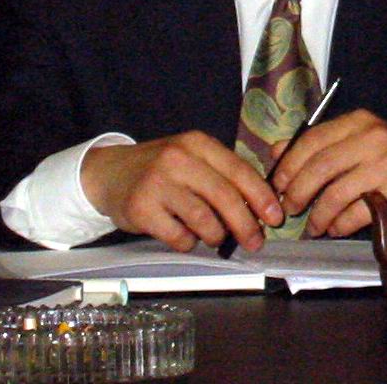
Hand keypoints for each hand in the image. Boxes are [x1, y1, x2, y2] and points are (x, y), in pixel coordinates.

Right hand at [81, 132, 282, 252]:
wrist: (111, 173)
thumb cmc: (161, 169)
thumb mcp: (192, 159)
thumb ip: (221, 176)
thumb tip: (259, 206)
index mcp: (197, 143)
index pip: (239, 170)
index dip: (261, 197)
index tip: (275, 218)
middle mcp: (178, 158)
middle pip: (225, 196)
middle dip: (246, 224)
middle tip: (255, 242)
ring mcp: (158, 183)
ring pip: (204, 220)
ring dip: (216, 236)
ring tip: (214, 237)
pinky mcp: (142, 209)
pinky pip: (179, 236)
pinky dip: (188, 242)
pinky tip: (184, 235)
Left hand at [270, 109, 386, 237]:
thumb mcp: (355, 139)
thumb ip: (317, 143)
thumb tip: (276, 152)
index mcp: (358, 121)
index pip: (313, 139)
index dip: (290, 164)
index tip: (278, 184)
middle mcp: (372, 138)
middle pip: (321, 166)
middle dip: (299, 192)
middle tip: (289, 209)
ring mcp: (386, 165)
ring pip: (336, 193)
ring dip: (318, 215)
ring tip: (312, 227)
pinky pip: (357, 213)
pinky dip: (340, 225)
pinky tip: (334, 228)